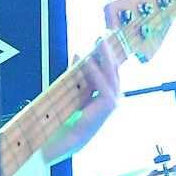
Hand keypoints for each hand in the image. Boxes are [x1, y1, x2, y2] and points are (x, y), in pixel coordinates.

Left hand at [41, 40, 120, 165]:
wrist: (63, 138)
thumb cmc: (66, 118)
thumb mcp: (71, 89)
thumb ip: (75, 74)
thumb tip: (76, 55)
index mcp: (105, 96)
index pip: (108, 72)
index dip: (105, 55)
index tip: (101, 40)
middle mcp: (111, 99)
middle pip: (112, 71)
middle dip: (107, 53)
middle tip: (102, 37)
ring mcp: (112, 103)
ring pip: (111, 75)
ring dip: (106, 58)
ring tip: (100, 43)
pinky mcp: (108, 106)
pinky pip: (103, 85)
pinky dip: (97, 73)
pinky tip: (90, 62)